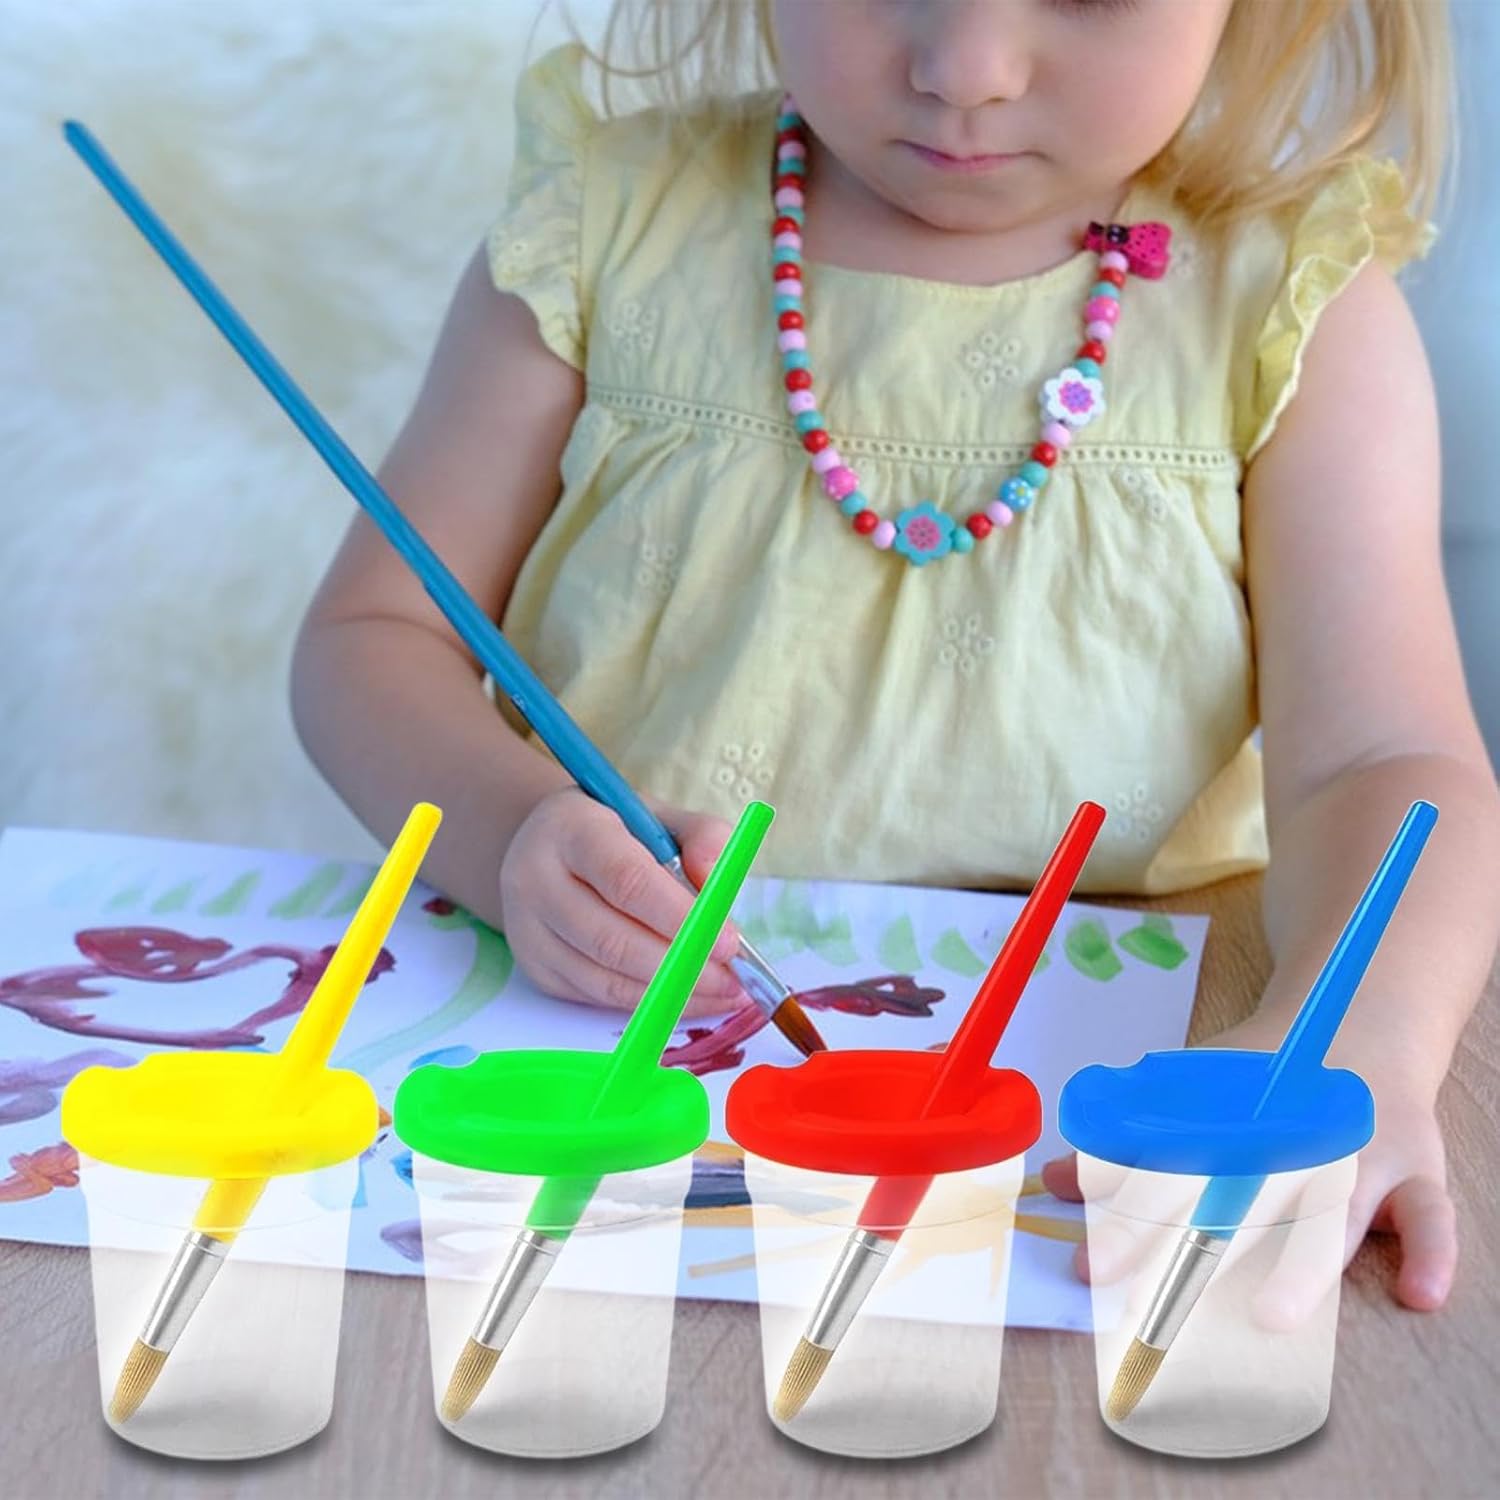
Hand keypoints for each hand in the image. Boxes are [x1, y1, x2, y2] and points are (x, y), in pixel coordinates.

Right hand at [498, 787, 744, 1016]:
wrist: (550, 847)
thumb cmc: (618, 831)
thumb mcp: (662, 816)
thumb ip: (703, 838)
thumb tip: (720, 887)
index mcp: (570, 828)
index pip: (625, 879)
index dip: (680, 917)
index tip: (728, 942)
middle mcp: (535, 879)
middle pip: (612, 939)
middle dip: (682, 967)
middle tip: (734, 979)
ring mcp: (528, 930)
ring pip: (604, 978)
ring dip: (670, 994)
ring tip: (722, 992)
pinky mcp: (536, 968)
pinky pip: (597, 997)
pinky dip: (649, 1004)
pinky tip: (687, 997)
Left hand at [1041, 1016, 1457, 1314]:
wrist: (1356, 1023)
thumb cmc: (1263, 1080)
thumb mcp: (1193, 1095)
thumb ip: (1128, 1140)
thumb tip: (1052, 1179)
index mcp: (1232, 1117)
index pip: (1172, 1174)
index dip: (1129, 1220)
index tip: (1093, 1269)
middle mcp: (1293, 1135)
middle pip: (1243, 1200)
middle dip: (1200, 1251)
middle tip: (1163, 1305)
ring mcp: (1360, 1152)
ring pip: (1332, 1209)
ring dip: (1303, 1262)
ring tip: (1273, 1316)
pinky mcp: (1418, 1168)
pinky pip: (1433, 1213)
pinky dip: (1431, 1251)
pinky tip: (1418, 1296)